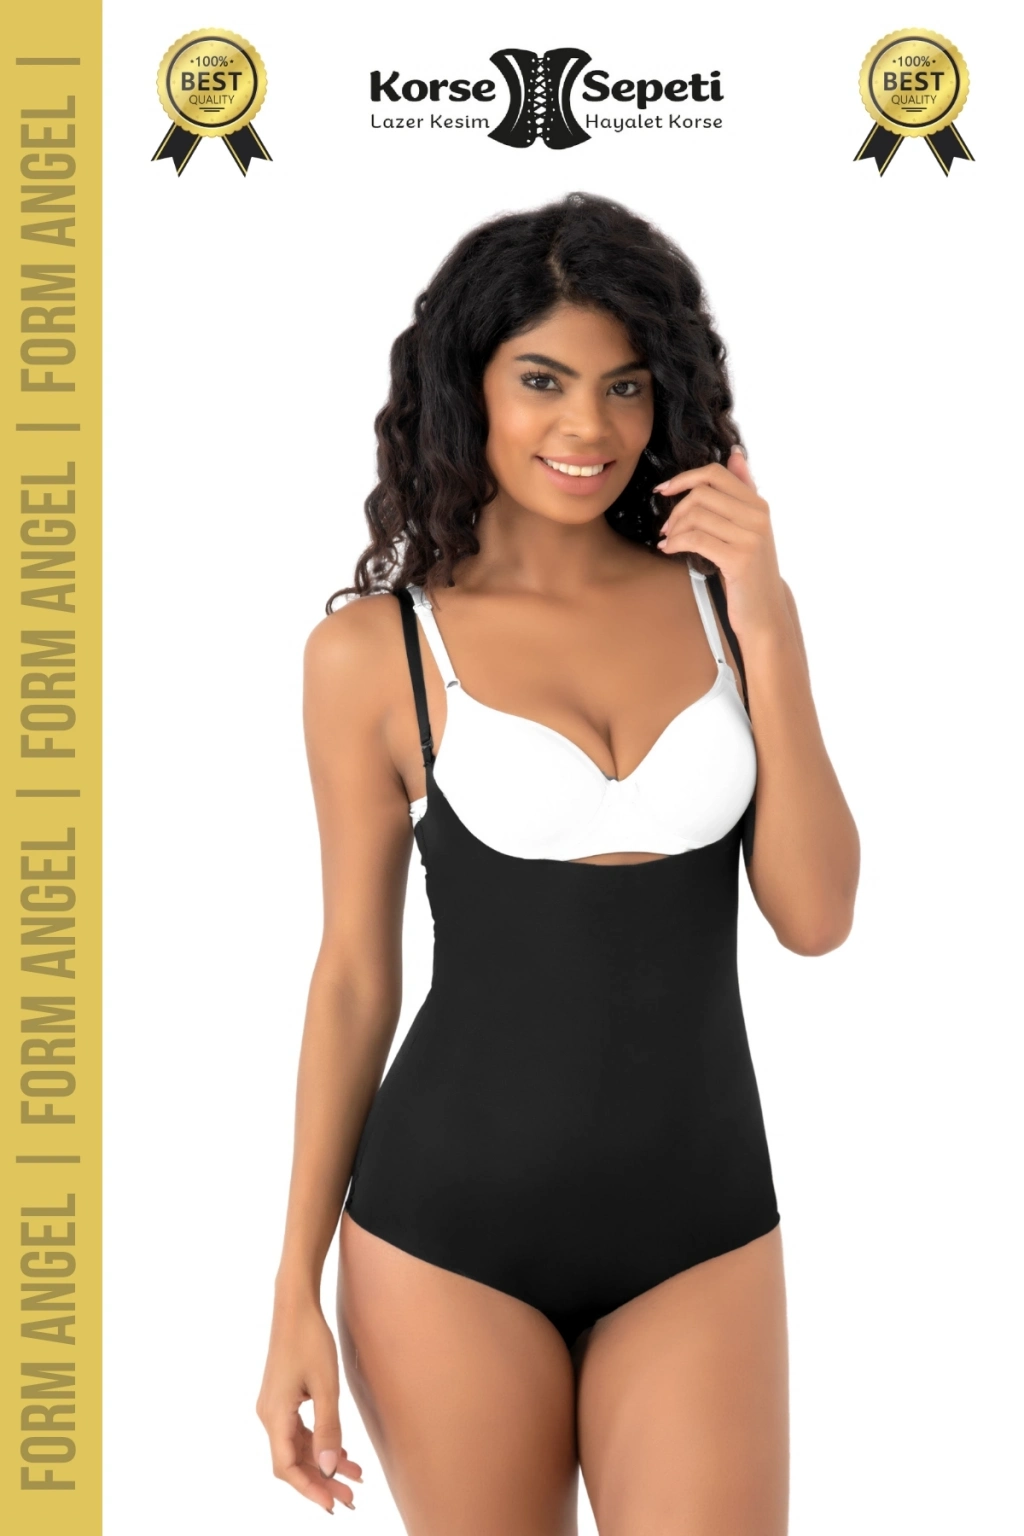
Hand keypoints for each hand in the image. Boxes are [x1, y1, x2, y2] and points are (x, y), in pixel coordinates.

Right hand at [256, 1298, 362, 1513]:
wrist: (295, 1306)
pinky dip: (318, 1444)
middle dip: (321, 1481)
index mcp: (275, 1415)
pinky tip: (341, 1452)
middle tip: (350, 1498)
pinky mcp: (282, 1400)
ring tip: (354, 1477)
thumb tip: (328, 1468)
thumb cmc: (310, 1339)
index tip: (332, 1504)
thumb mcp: (326, 1385)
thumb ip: (328, 1428)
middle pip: (292, 1462)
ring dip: (323, 1463)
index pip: (287, 1467)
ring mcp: (274, 1408)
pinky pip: (298, 1432)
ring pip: (297, 1448)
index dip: (309, 1489)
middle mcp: (269, 1416)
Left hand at [654, 448, 788, 641]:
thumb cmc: (749, 571)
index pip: (715, 473)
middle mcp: (758, 516)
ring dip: (674, 529)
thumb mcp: (749, 528)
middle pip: (702, 493)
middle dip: (676, 510)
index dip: (684, 478)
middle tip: (666, 528)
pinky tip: (669, 550)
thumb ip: (743, 491)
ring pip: (697, 515)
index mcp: (758, 504)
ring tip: (669, 541)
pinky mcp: (739, 558)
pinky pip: (696, 539)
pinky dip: (676, 543)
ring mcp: (751, 536)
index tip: (663, 491)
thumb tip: (736, 454)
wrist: (764, 612)